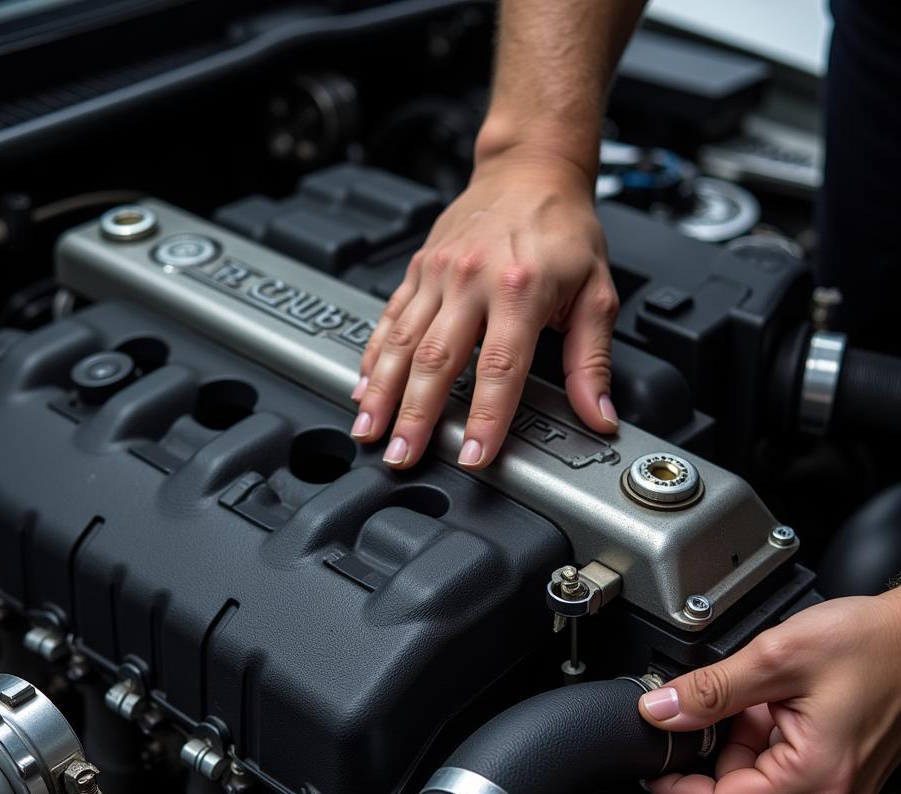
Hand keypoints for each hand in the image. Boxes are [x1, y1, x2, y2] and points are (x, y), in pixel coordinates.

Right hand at [349, 147, 619, 470]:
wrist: (530, 170)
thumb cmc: (563, 229)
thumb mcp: (596, 294)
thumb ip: (592, 362)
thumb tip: (599, 417)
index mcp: (521, 290)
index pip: (500, 368)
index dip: (486, 418)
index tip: (474, 455)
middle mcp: (472, 280)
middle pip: (437, 360)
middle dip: (415, 415)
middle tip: (401, 455)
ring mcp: (438, 274)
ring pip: (402, 341)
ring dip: (382, 392)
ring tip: (369, 430)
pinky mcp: (417, 269)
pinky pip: (389, 317)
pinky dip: (372, 356)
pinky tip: (362, 387)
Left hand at [637, 589, 900, 793]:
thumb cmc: (874, 642)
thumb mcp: (776, 657)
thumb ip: (711, 689)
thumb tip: (660, 710)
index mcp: (814, 777)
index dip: (674, 789)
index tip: (647, 767)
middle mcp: (831, 792)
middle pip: (737, 793)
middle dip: (711, 750)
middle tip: (708, 704)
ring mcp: (838, 782)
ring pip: (758, 776)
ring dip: (740, 737)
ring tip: (757, 691)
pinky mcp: (840, 766)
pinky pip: (782, 762)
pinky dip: (764, 732)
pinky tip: (775, 699)